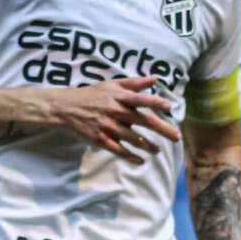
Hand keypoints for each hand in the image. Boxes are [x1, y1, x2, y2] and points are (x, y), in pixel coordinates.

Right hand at [45, 77, 180, 163]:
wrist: (63, 107)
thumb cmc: (92, 95)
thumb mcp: (111, 85)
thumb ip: (135, 83)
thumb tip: (156, 78)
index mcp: (119, 97)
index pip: (141, 99)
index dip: (156, 102)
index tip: (170, 107)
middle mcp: (115, 111)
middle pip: (143, 121)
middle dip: (163, 129)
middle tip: (177, 137)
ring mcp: (107, 126)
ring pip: (133, 138)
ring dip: (148, 146)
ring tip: (158, 151)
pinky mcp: (99, 138)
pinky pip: (117, 150)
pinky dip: (130, 157)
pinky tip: (140, 161)